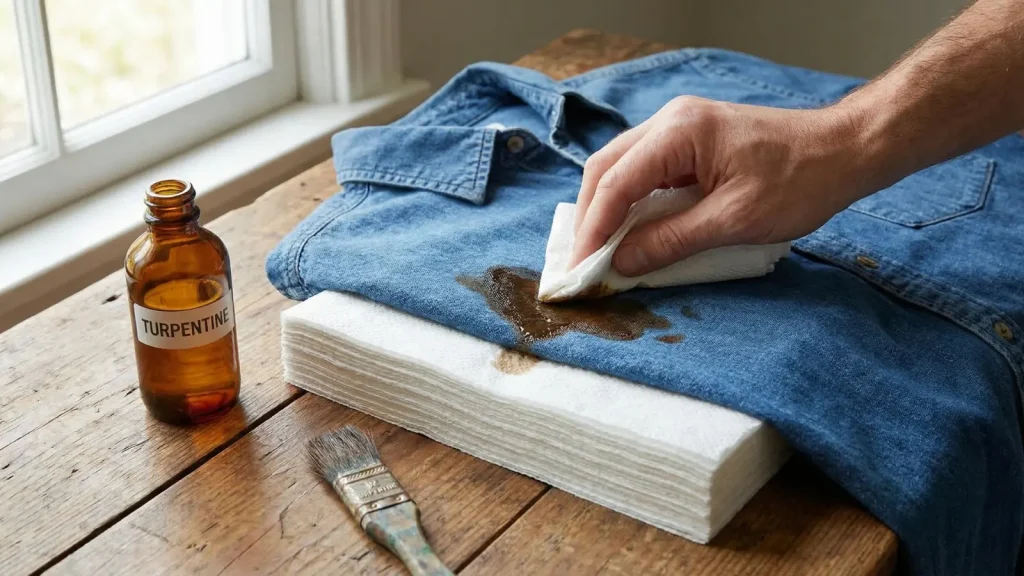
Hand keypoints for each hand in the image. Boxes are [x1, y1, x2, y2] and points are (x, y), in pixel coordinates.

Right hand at [571, 96, 880, 275]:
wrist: (846, 151)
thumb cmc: (801, 181)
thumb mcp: (734, 221)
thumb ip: (671, 241)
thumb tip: (621, 263)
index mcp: (678, 132)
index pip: (614, 183)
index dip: (592, 230)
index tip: (580, 269)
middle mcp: (670, 121)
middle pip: (606, 169)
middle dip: (590, 219)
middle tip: (581, 264)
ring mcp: (680, 128)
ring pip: (621, 169)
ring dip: (607, 210)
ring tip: (599, 252)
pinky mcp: (691, 142)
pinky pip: (645, 171)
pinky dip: (631, 203)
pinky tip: (630, 231)